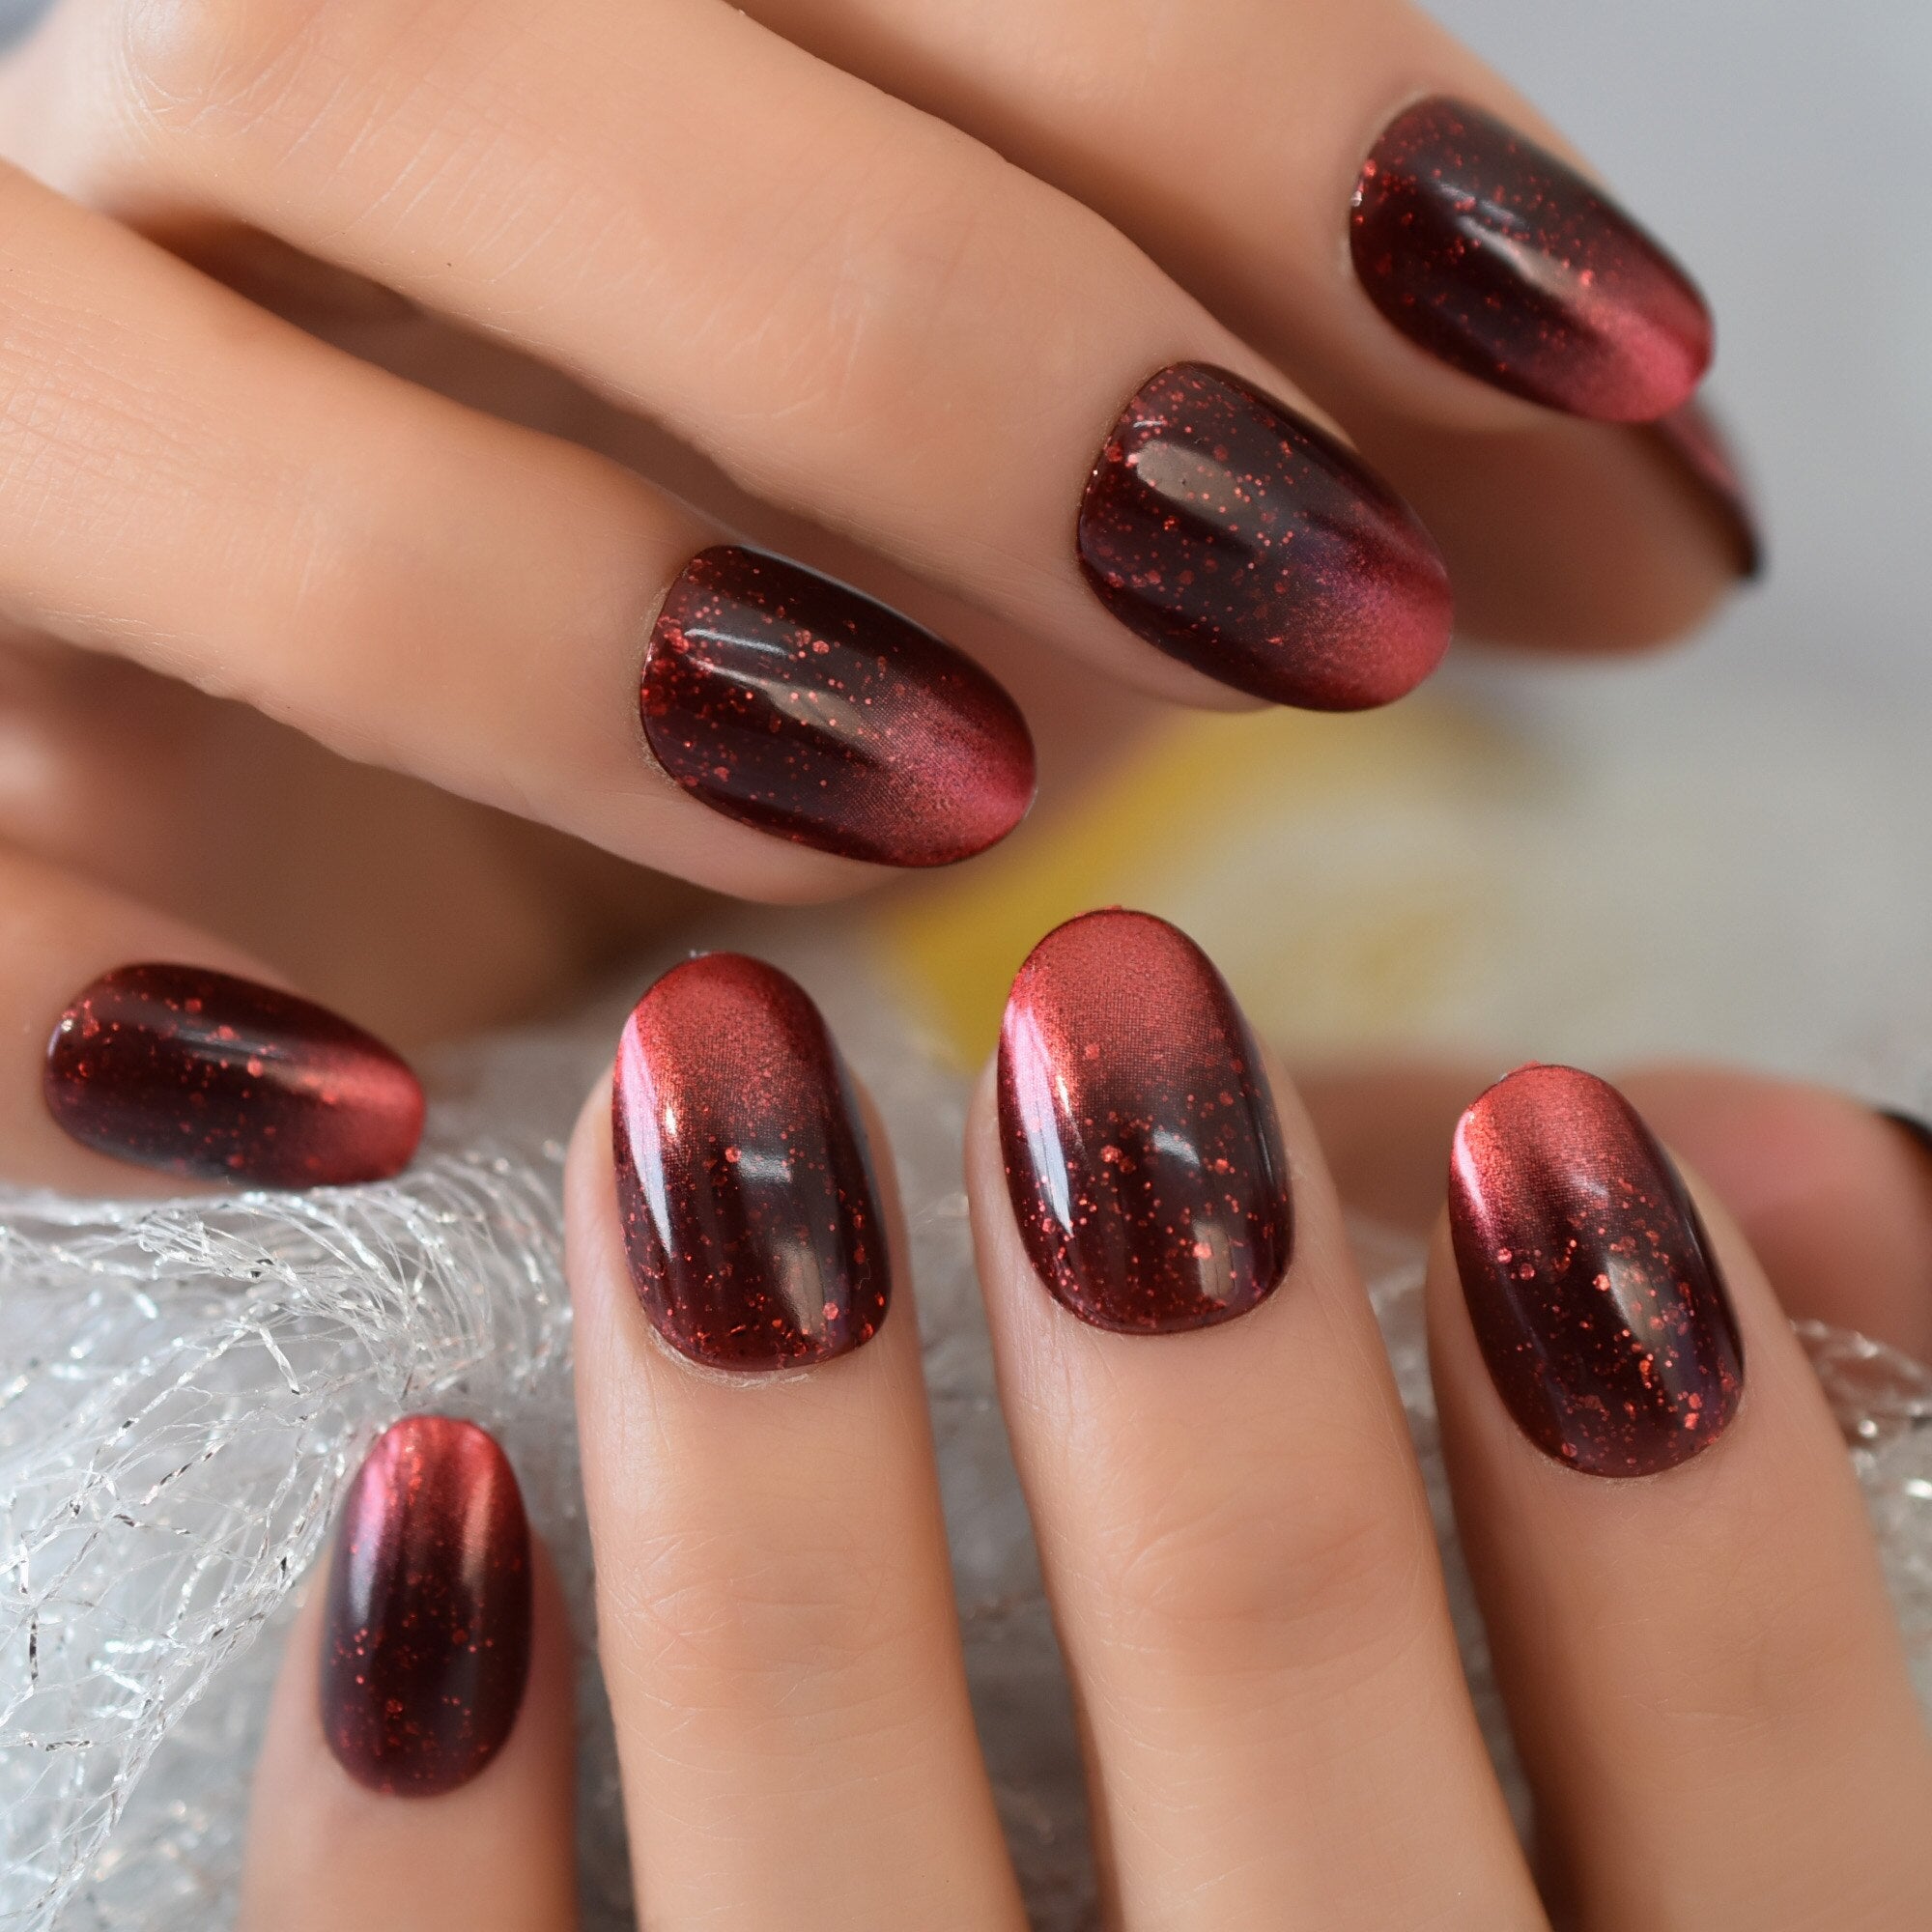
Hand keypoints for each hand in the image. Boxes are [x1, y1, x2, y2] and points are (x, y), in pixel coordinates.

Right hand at [0, 0, 1753, 1193]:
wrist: (316, 757)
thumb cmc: (708, 579)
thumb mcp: (1013, 485)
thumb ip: (1292, 438)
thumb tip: (1657, 531)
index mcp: (531, 19)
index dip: (1255, 92)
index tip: (1578, 357)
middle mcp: (204, 142)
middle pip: (458, 53)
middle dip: (925, 324)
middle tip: (1308, 612)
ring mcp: (4, 438)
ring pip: (127, 394)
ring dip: (524, 607)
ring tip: (933, 807)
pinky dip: (73, 987)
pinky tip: (367, 1104)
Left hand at [234, 917, 1929, 1929]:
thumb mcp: (1732, 1891)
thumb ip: (1732, 1577)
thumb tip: (1807, 1173)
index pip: (1788, 1803)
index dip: (1685, 1470)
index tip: (1553, 1119)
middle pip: (1274, 1731)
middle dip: (1191, 1343)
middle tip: (1096, 985)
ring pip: (823, 1870)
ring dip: (768, 1459)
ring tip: (705, 1081)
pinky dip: (416, 1817)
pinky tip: (429, 1498)